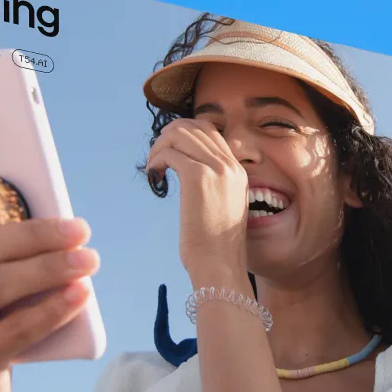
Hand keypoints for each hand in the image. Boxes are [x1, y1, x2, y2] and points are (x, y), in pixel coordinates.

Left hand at [146, 118, 248, 278]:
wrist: (220, 265)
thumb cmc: (215, 247)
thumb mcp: (222, 208)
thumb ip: (213, 185)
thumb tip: (184, 169)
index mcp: (239, 172)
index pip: (211, 131)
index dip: (185, 134)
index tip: (169, 151)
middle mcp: (231, 166)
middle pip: (195, 126)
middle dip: (169, 135)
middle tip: (156, 157)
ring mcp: (216, 169)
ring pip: (180, 134)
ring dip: (159, 146)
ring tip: (153, 168)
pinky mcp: (197, 177)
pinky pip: (170, 153)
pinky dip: (156, 161)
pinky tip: (155, 178)